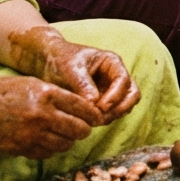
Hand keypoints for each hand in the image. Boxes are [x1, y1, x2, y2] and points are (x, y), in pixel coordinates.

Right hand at [0, 76, 101, 158]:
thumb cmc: (4, 91)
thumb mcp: (34, 83)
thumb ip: (57, 94)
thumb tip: (82, 105)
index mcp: (48, 95)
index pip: (83, 107)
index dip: (94, 114)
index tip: (97, 117)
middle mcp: (43, 115)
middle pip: (79, 129)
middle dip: (85, 130)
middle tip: (84, 129)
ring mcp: (32, 134)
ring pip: (65, 144)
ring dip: (69, 141)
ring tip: (66, 135)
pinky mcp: (22, 148)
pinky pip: (47, 153)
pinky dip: (52, 149)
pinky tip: (49, 142)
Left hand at [9, 27, 138, 124]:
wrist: (47, 62)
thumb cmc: (61, 59)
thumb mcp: (71, 68)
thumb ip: (83, 84)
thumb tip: (94, 104)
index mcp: (112, 63)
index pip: (124, 80)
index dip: (116, 95)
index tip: (101, 107)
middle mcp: (115, 77)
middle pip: (132, 95)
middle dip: (120, 108)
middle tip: (102, 119)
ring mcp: (110, 90)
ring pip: (123, 106)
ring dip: (112, 116)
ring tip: (92, 121)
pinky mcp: (102, 102)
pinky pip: (110, 113)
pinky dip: (103, 119)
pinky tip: (88, 121)